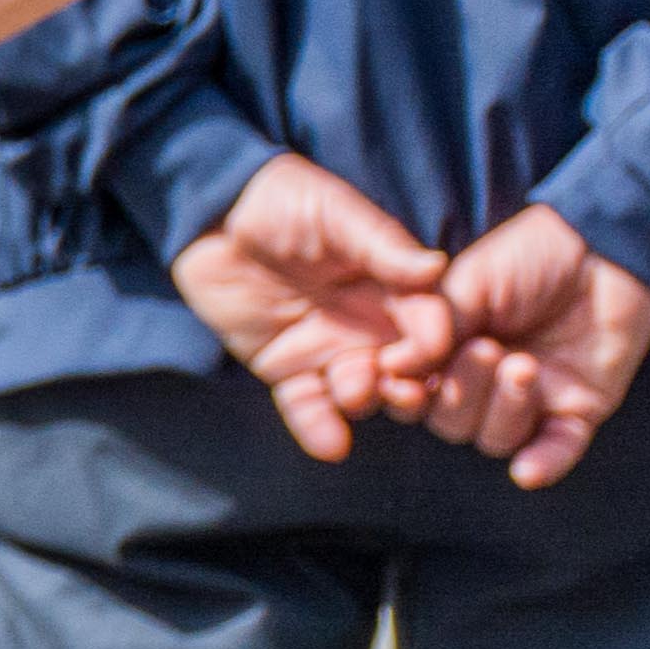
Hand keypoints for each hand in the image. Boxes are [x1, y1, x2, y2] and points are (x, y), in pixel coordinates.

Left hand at [168, 153, 456, 464]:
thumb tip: (434, 267)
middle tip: (397, 386)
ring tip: (354, 393)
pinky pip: (307, 406)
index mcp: (395, 289)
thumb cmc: (285, 202)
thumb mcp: (337, 215)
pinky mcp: (286, 368)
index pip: (429, 324)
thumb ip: (382, 245)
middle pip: (405, 370)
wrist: (214, 216)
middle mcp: (372, 328)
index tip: (430, 351)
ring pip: (361, 392)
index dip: (433, 342)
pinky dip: (319, 429)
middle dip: (408, 384)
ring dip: (364, 400)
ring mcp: (330, 351)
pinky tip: (331, 446)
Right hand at [421, 204, 649, 489]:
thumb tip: (392, 367)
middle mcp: (481, 383)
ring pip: (496, 437)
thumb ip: (430, 327)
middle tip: (485, 349)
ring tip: (523, 365)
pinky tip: (528, 471)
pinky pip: (557, 451)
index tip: (404, 385)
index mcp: (446, 353)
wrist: (601, 249)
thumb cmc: (529, 256)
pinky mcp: (576, 409)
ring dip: (504, 409)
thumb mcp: (467, 282)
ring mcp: (529, 399)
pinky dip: (542, 464)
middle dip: (462, 392)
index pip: (412, 395)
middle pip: (450, 422)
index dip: (404, 397)